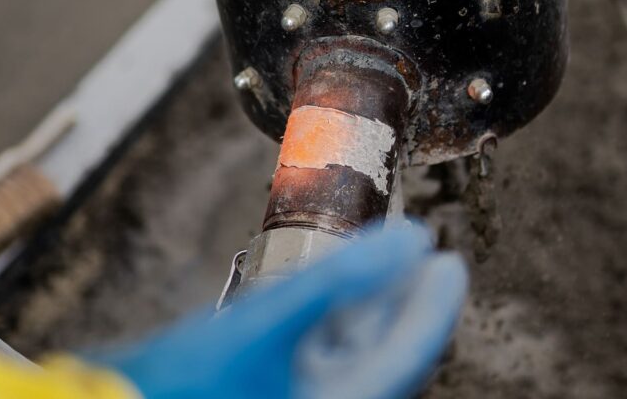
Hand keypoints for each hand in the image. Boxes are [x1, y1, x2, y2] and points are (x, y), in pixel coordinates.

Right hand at [85, 225, 467, 398]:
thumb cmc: (177, 387)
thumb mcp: (266, 323)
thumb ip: (340, 281)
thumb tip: (409, 242)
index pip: (408, 355)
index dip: (433, 305)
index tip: (449, 261)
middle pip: (385, 352)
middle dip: (405, 300)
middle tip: (424, 254)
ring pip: (352, 351)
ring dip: (370, 305)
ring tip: (384, 259)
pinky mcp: (270, 391)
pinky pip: (319, 353)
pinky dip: (332, 318)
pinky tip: (332, 285)